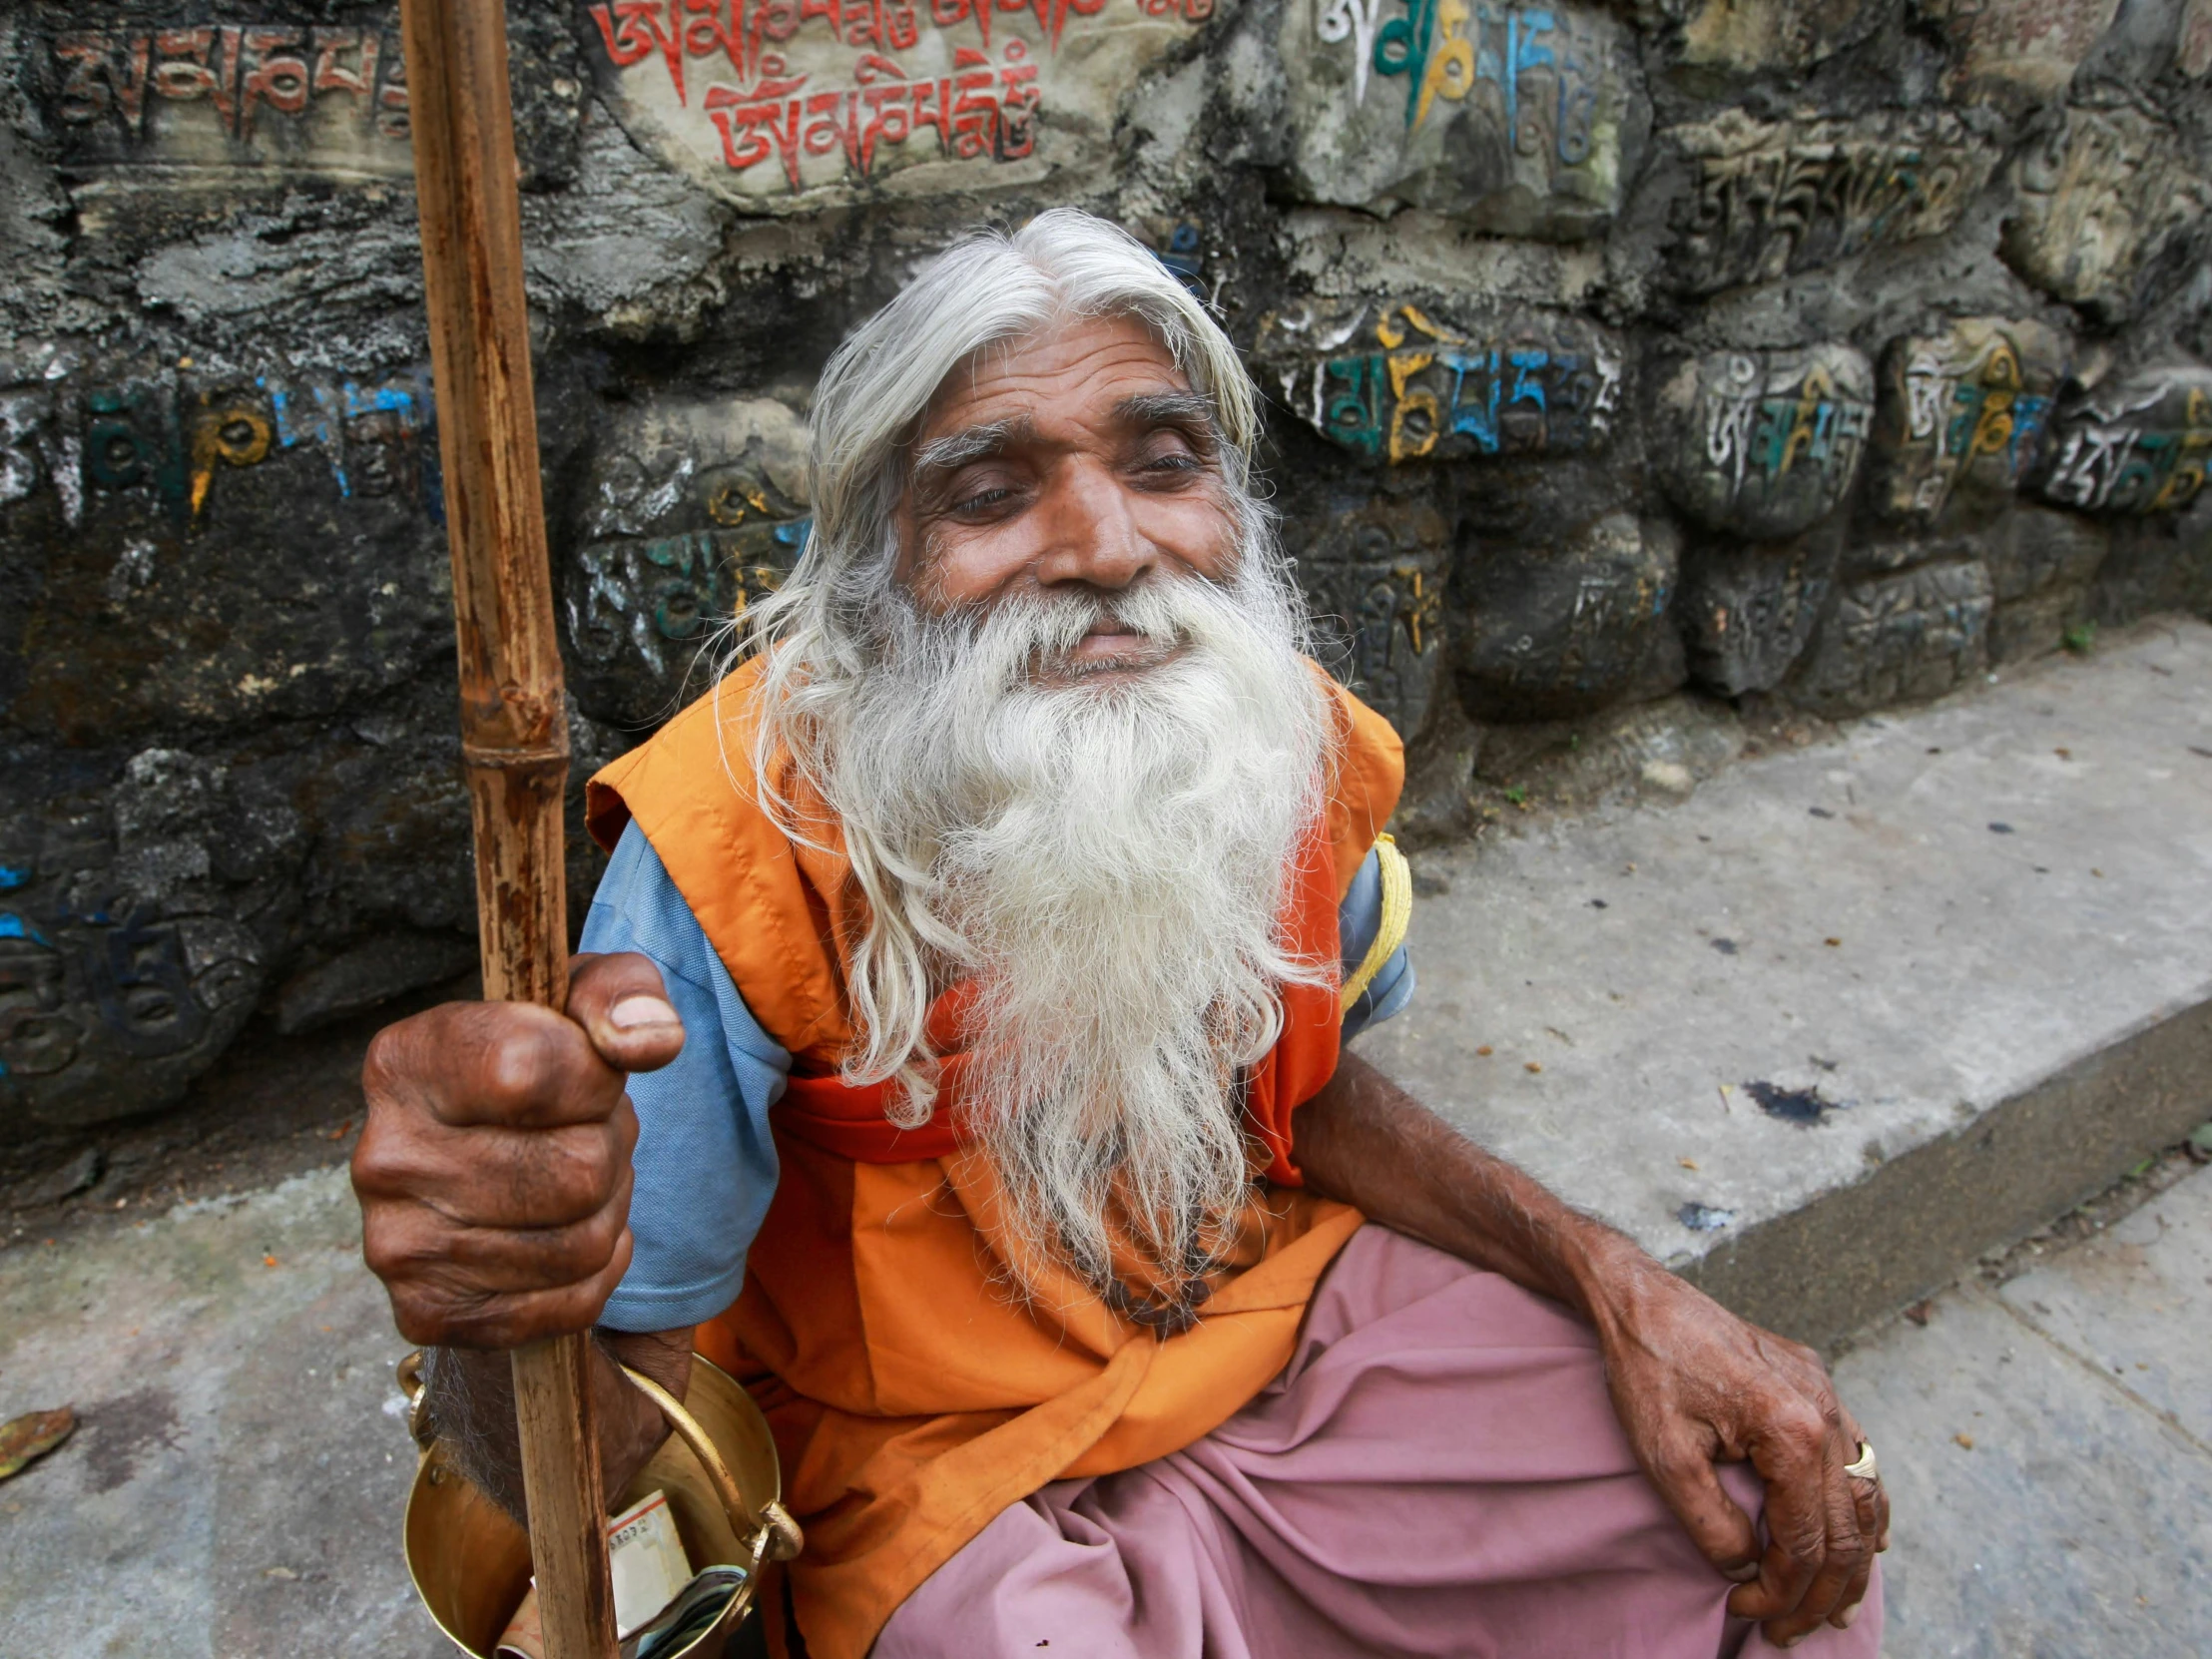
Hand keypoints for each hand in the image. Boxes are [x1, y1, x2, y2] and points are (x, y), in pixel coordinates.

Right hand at [352, 952, 685, 1348]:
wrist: (490, 1176)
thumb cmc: (547, 1074)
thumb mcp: (584, 1004)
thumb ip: (626, 992)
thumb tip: (648, 1039)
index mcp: (404, 1061)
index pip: (529, 1071)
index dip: (593, 1077)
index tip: (585, 1071)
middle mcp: (382, 1156)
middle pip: (577, 1169)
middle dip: (609, 1150)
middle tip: (585, 1135)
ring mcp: (396, 1245)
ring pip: (582, 1242)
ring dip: (607, 1211)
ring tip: (573, 1183)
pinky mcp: (429, 1312)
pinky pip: (570, 1301)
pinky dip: (596, 1273)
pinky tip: (564, 1235)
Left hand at [1590, 1255, 1886, 1647]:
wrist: (1641, 1298)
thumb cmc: (1648, 1370)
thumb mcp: (1666, 1458)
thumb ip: (1713, 1524)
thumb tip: (1747, 1570)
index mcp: (1793, 1431)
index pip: (1805, 1543)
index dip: (1782, 1592)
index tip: (1749, 1613)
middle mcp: (1826, 1412)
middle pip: (1846, 1530)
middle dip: (1821, 1593)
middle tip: (1791, 1632)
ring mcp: (1828, 1393)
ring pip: (1865, 1497)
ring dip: (1854, 1559)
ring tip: (1836, 1607)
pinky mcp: (1817, 1381)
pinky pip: (1860, 1458)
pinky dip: (1866, 1507)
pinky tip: (1866, 1538)